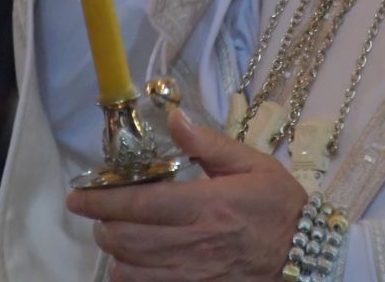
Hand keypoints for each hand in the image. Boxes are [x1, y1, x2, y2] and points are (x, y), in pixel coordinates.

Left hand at [66, 108, 307, 281]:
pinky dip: (131, 277)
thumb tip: (175, 119)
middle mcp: (195, 242)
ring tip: (118, 236)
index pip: (140, 203)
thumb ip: (208, 143)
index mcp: (207, 204)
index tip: (79, 197)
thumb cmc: (277, 203)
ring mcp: (194, 273)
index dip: (102, 201)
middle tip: (101, 214)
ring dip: (115, 253)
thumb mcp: (251, 163)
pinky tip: (134, 264)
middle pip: (126, 240)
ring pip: (131, 270)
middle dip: (103, 226)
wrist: (304, 252)